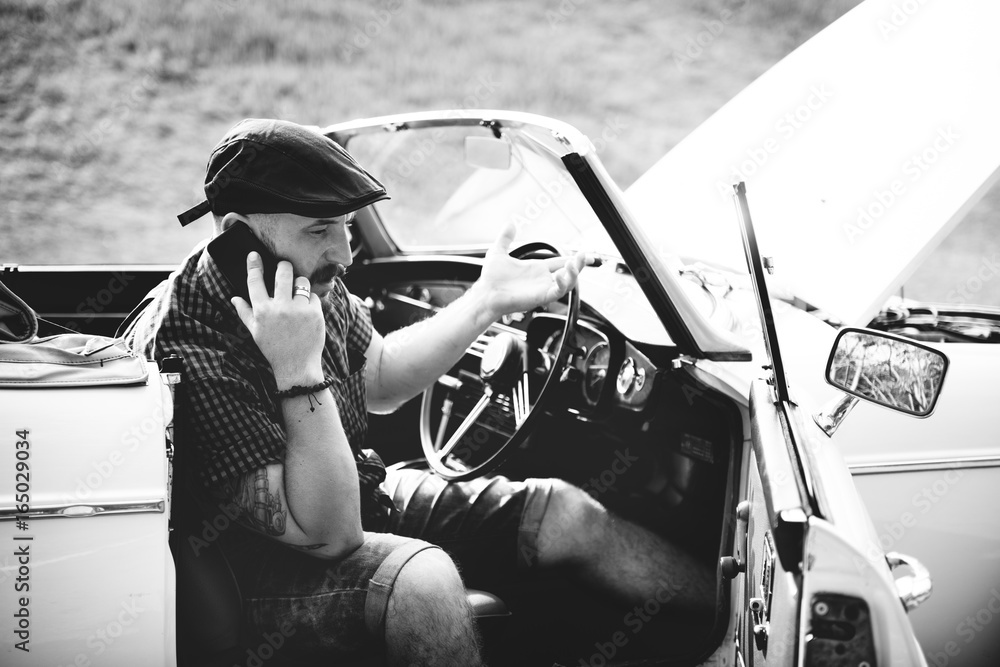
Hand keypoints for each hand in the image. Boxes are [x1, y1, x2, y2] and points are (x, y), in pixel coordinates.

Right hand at [231, 252, 325, 389]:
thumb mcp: (255, 332)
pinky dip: (310, 299)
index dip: (254, 265)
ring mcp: (299, 309)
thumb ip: (245, 313)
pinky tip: (307, 310)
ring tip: (297, 292)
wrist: (297, 366)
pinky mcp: (315, 313)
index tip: (254, 254)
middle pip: (282, 272)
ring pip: (301, 281)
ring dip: (299, 283)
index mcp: (262, 311)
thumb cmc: (274, 349)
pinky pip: (313, 295)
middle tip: (284, 267)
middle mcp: (280, 308)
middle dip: (284, 266)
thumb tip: (234, 298)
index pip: (255, 282)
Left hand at [475, 222, 586, 318]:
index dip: (573, 259)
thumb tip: (510, 222)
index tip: (584, 253)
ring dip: (574, 273)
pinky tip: (561, 274)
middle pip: (568, 273)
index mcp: (536, 269)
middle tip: (586, 256)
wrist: (484, 294)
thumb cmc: (491, 279)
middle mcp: (542, 279)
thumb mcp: (498, 252)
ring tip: (574, 262)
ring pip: (567, 283)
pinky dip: (562, 284)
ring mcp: (542, 288)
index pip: (559, 262)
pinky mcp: (540, 297)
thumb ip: (505, 238)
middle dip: (580, 265)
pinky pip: (557, 292)